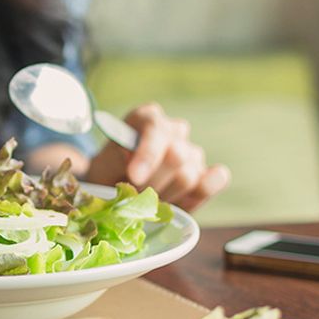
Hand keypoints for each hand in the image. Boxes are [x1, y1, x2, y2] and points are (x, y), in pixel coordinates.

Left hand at [86, 103, 229, 211]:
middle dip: (153, 183)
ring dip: (165, 196)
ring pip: (188, 176)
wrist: (118, 190)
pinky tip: (180, 200)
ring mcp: (191, 151)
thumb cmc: (108, 174)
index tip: (134, 177)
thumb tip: (136, 168)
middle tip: (135, 197)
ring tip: (147, 200)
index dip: (147, 155)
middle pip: (176, 155)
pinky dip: (203, 192)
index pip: (155, 129)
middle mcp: (173, 129)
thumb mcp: (101, 166)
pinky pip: (217, 179)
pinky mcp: (206, 173)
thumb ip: (116, 161)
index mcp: (146, 118)